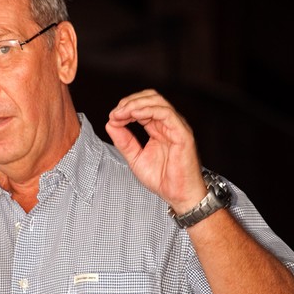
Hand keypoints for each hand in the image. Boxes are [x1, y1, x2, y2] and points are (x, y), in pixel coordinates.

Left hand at [105, 89, 206, 210]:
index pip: (143, 106)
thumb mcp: (135, 158)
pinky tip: (134, 115)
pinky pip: (166, 114)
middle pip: (150, 98)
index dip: (126, 107)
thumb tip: (110, 124)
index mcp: (158, 128)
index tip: (112, 117)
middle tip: (116, 113)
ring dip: (136, 104)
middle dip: (130, 101)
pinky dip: (149, 110)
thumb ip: (123, 141)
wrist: (178, 195)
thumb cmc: (163, 179)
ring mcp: (176, 127)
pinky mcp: (182, 134)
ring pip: (158, 102)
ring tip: (121, 113)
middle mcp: (168, 124)